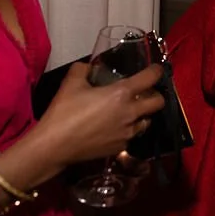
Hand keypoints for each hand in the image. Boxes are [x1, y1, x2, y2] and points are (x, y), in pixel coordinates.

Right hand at [37, 62, 165, 168]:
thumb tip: (89, 67)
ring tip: (128, 111)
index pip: (150, 78)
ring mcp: (128, 133)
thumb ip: (83, 69)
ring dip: (142, 114)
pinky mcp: (121, 148)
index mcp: (122, 94)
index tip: (156, 69)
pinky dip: (127, 130)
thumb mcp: (71, 82)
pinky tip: (114, 128)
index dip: (156, 71)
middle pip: (158, 102)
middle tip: (144, 92)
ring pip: (147, 121)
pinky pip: (131, 136)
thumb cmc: (65, 111)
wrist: (56, 145)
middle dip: (156, 95)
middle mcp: (131, 113)